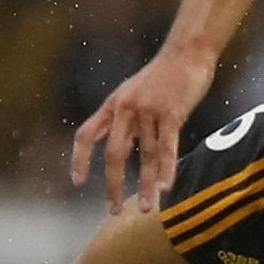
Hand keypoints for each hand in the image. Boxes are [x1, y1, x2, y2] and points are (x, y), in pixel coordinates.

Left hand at [71, 46, 215, 213]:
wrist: (186, 52)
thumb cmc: (161, 76)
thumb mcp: (131, 93)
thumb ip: (118, 118)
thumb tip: (106, 145)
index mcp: (112, 105)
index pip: (85, 134)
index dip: (79, 159)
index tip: (77, 181)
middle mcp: (125, 108)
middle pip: (113, 154)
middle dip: (113, 185)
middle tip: (114, 211)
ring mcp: (148, 110)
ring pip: (145, 155)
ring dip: (146, 185)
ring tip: (147, 208)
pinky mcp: (171, 112)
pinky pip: (167, 146)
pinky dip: (167, 169)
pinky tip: (166, 188)